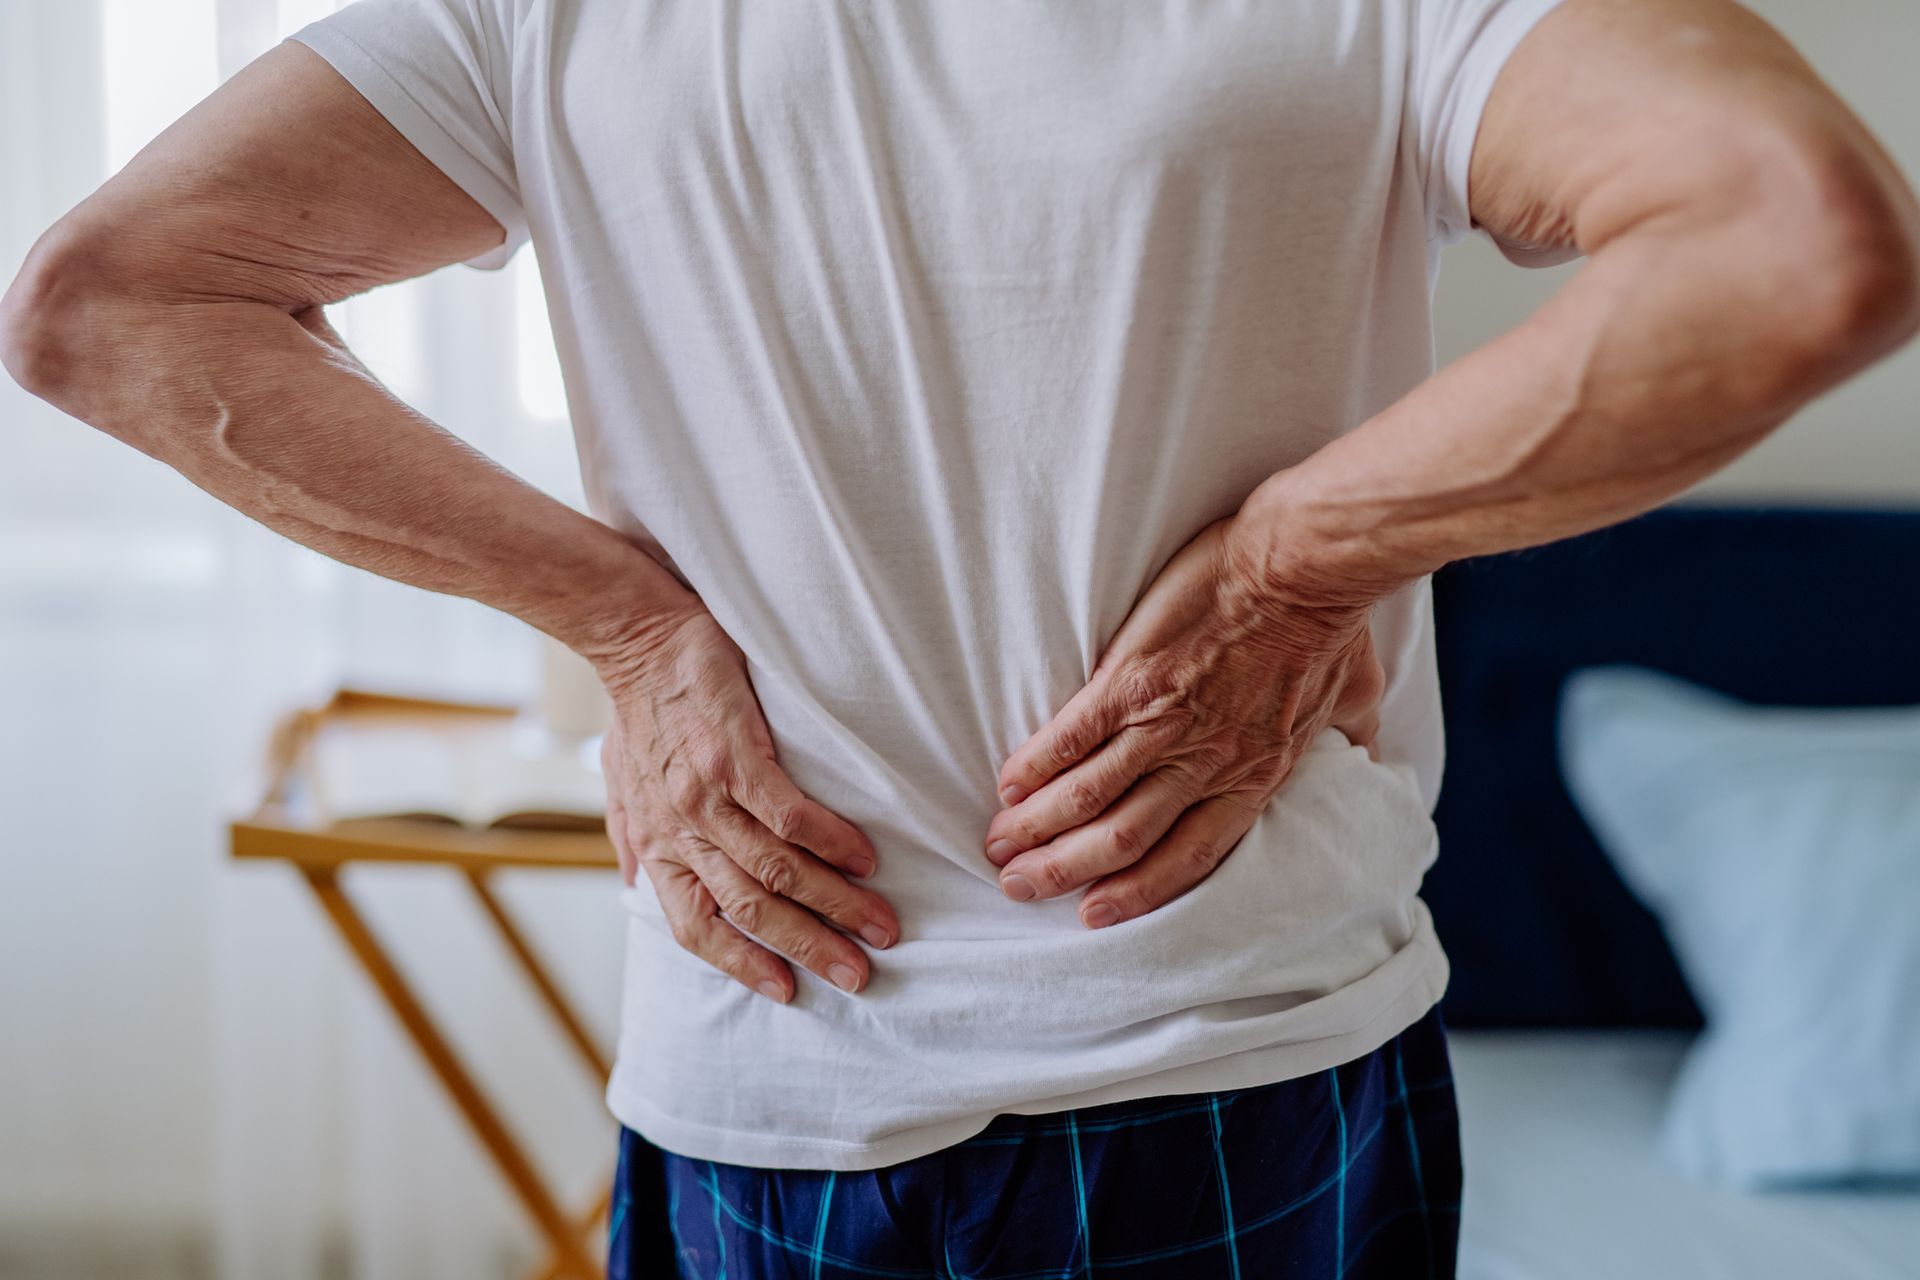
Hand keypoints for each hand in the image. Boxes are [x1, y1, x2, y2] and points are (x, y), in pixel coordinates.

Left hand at [598, 606, 899, 1001]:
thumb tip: (637, 883)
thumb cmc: (635, 710)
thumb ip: (633, 836)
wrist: (637, 637)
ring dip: (834, 904)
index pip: (697, 925)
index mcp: (657, 845)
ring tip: (881, 924)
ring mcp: (707, 796)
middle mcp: (680, 831)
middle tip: (860, 974)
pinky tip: (865, 858)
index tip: (788, 992)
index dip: (742, 964)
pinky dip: (830, 842)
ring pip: (777, 870)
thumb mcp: (618, 783)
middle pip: (749, 909)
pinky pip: (788, 815)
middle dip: (809, 948)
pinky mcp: (735, 756)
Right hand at [983, 516, 1384, 927]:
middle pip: (1124, 840)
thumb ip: (1352, 734)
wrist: (1303, 565)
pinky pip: (1072, 738)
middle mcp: (1204, 764)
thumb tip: (1370, 753)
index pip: (1189, 858)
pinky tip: (1009, 784)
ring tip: (999, 846)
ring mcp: (1164, 725)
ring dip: (1038, 828)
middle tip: (1019, 888)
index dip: (1136, 893)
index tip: (1093, 914)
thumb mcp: (1354, 696)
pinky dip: (1037, 766)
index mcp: (1255, 776)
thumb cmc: (1331, 623)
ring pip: (1089, 798)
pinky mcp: (1129, 680)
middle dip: (1064, 871)